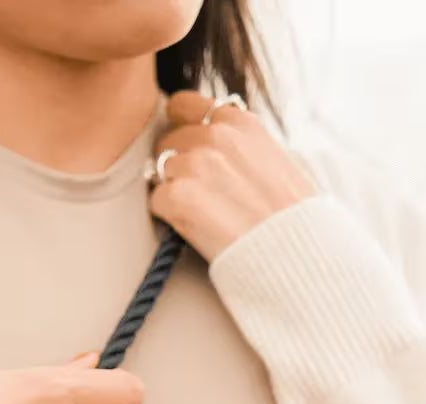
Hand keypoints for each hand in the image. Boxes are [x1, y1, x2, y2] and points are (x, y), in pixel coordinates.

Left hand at [148, 90, 317, 263]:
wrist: (294, 250)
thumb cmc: (287, 213)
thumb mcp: (271, 157)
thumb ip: (237, 141)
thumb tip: (205, 136)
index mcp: (239, 120)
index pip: (181, 105)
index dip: (179, 130)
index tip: (189, 151)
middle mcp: (215, 134)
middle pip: (167, 142)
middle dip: (176, 165)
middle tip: (202, 194)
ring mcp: (197, 163)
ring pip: (159, 171)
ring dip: (173, 191)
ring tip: (204, 212)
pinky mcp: (181, 196)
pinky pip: (157, 201)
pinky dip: (169, 216)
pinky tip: (196, 226)